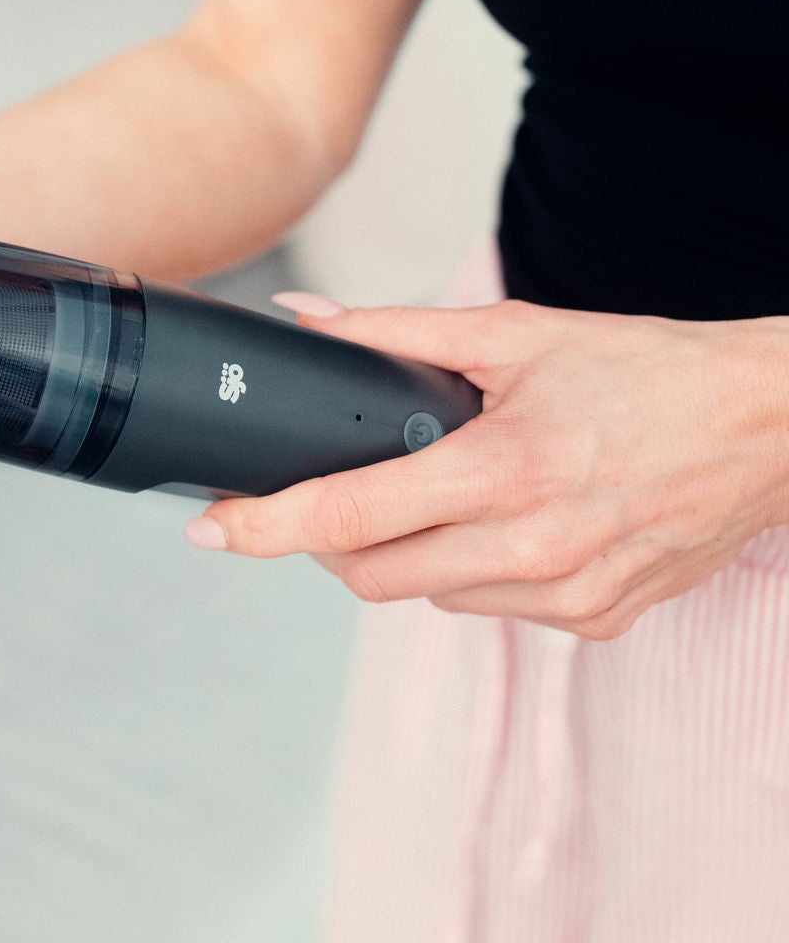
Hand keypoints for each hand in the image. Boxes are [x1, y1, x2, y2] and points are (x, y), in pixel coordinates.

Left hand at [185, 295, 788, 637]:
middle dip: (329, 543)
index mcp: (504, 471)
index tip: (209, 531)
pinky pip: (492, 608)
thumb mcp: (516, 335)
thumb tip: (309, 321)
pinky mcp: (598, 621)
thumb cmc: (647, 372)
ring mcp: (570, 595)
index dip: (264, 527)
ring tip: (444, 494)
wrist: (769, 426)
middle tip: (333, 498)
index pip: (349, 517)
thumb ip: (398, 334)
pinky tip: (505, 523)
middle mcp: (535, 548)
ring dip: (407, 555)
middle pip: (371, 577)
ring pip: (430, 597)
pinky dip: (471, 571)